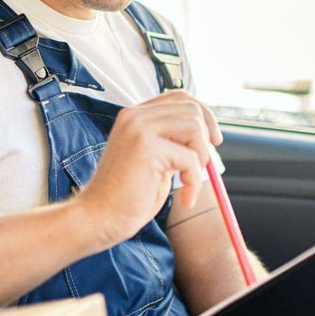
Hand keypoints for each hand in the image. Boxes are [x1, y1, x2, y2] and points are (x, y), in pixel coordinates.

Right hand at [76, 90, 221, 245]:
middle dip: (206, 137)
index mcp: (134, 115)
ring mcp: (138, 128)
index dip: (203, 115)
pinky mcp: (146, 147)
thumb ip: (173, 142)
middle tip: (204, 166)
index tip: (214, 139)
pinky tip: (185, 199)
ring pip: (194, 128)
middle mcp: (134, 115)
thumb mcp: (155, 160)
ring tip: (188, 182)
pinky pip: (191, 157)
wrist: (100, 218)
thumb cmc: (129, 196)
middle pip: (191, 108)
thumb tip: (208, 133)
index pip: (179, 97)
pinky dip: (194, 181)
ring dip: (201, 159)